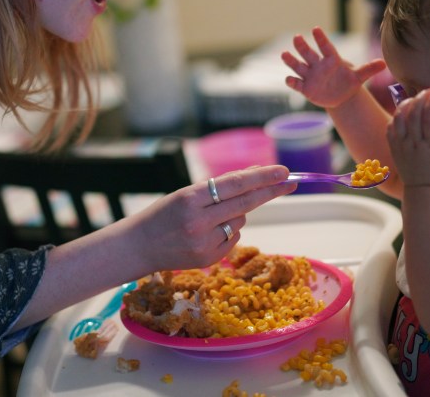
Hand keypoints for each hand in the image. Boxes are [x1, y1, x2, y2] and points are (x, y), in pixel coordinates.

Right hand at [131, 165, 292, 271]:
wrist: (138, 246)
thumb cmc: (163, 214)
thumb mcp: (185, 194)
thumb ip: (219, 186)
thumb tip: (256, 175)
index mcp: (189, 199)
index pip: (234, 185)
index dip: (261, 177)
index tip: (283, 171)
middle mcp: (198, 222)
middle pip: (245, 203)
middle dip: (270, 191)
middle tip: (291, 181)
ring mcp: (205, 243)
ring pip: (240, 220)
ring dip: (236, 213)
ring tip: (208, 218)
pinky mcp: (209, 259)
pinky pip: (233, 237)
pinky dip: (228, 231)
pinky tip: (205, 234)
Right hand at [282, 26, 386, 109]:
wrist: (340, 96)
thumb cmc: (349, 82)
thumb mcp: (359, 77)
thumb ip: (369, 69)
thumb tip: (384, 63)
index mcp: (331, 60)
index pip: (326, 47)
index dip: (321, 39)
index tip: (316, 29)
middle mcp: (318, 65)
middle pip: (308, 53)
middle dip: (302, 46)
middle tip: (297, 37)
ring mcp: (310, 75)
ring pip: (298, 65)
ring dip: (291, 60)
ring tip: (284, 53)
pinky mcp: (305, 87)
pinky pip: (297, 83)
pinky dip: (292, 81)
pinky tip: (289, 79)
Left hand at [386, 89, 429, 188]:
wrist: (423, 192)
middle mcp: (416, 144)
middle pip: (414, 115)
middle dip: (420, 99)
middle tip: (427, 91)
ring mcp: (402, 146)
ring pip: (400, 120)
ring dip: (405, 105)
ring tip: (414, 98)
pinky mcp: (394, 149)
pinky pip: (391, 129)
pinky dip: (396, 117)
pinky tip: (403, 111)